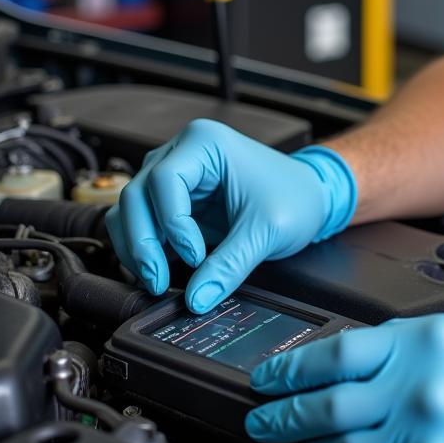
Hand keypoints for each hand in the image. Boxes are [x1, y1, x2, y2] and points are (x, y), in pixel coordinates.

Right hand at [104, 119, 356, 311]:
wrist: (312, 196)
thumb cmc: (296, 195)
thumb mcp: (267, 230)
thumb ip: (230, 266)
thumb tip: (196, 299)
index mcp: (205, 143)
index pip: (164, 180)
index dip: (173, 224)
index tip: (195, 256)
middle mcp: (184, 153)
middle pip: (137, 195)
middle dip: (143, 242)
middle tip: (158, 279)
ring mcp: (176, 176)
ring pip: (131, 209)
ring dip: (137, 247)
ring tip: (157, 280)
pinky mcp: (175, 200)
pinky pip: (144, 223)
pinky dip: (144, 248)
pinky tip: (159, 271)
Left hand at [245, 313, 443, 442]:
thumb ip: (400, 346)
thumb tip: (345, 363)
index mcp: (420, 343)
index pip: (336, 354)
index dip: (291, 368)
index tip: (269, 377)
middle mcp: (414, 390)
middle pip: (326, 405)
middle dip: (283, 416)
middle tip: (261, 419)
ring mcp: (419, 440)